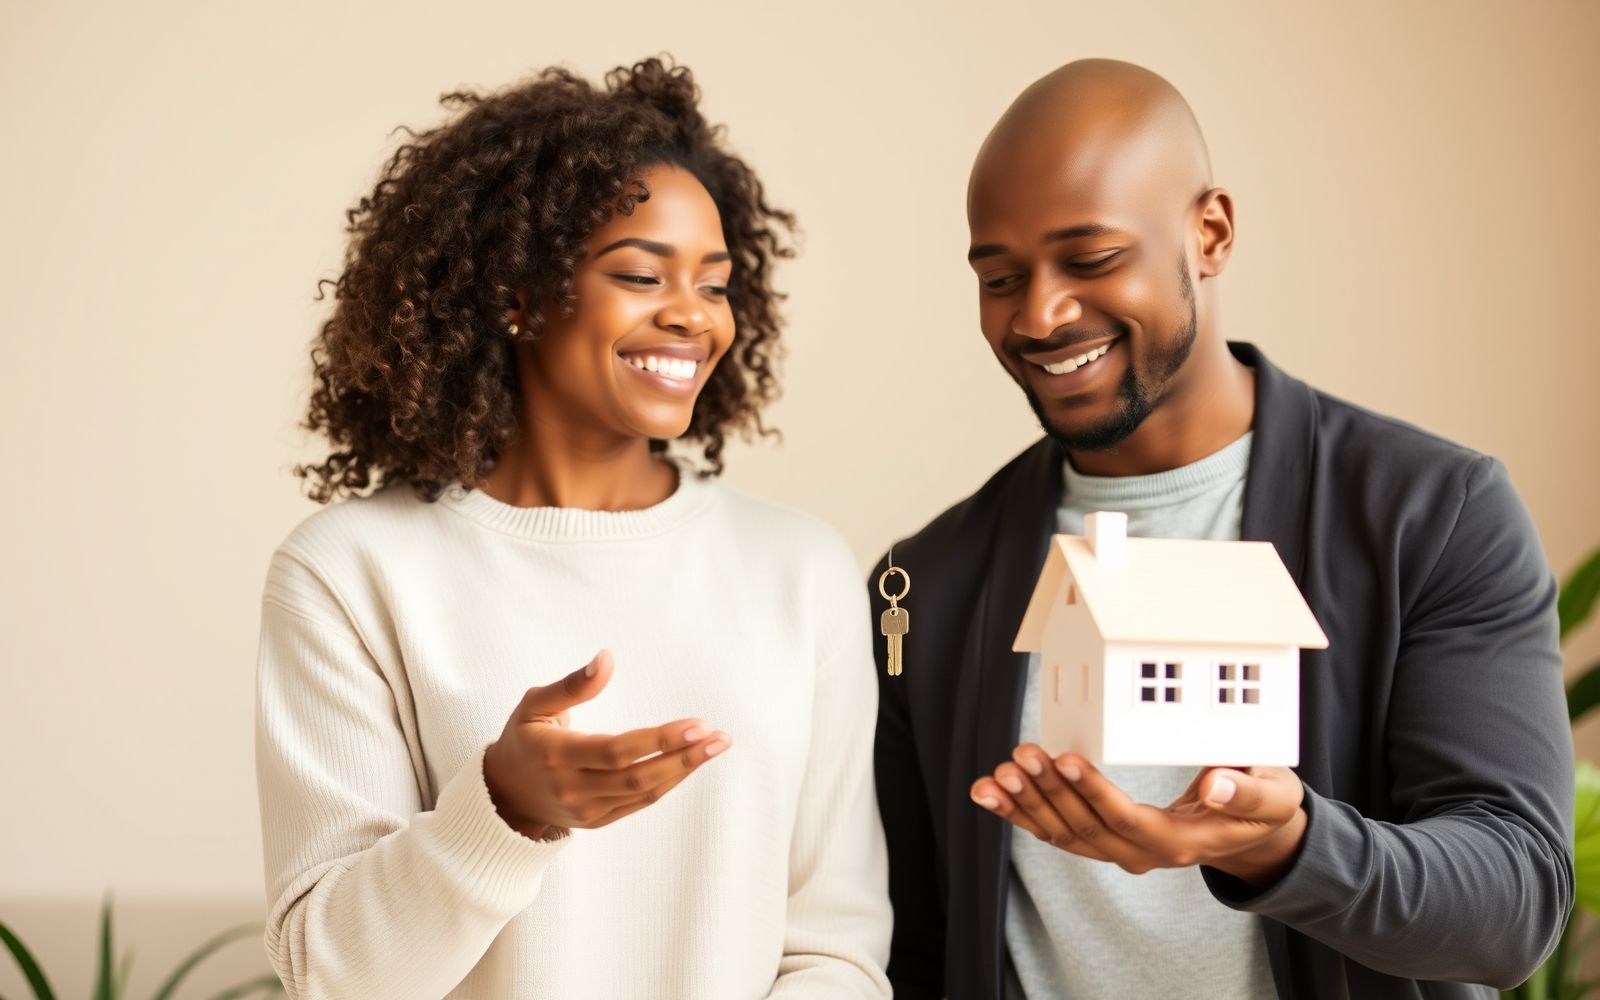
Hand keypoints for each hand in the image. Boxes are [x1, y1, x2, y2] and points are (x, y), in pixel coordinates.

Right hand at [483, 649, 729, 840]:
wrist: (504, 794)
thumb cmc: (523, 739)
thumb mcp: (534, 704)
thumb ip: (571, 685)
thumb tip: (605, 659)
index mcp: (556, 756)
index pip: (616, 751)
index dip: (658, 739)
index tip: (696, 723)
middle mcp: (572, 788)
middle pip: (637, 778)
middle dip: (684, 757)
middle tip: (719, 737)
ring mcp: (586, 810)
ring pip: (644, 793)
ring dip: (684, 770)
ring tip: (715, 745)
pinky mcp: (598, 820)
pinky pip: (640, 803)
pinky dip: (669, 782)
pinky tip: (691, 761)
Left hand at [969, 744, 1306, 886]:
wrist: (1249, 833)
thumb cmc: (1263, 804)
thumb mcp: (1272, 796)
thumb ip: (1246, 792)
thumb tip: (1216, 784)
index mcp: (1180, 843)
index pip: (1127, 820)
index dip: (1094, 791)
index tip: (1066, 759)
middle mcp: (1142, 854)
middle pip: (1086, 829)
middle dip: (1050, 791)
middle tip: (1023, 755)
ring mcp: (1119, 851)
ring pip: (1063, 835)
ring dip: (1027, 805)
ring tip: (999, 773)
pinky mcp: (1103, 840)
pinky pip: (1055, 832)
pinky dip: (1020, 813)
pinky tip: (989, 793)